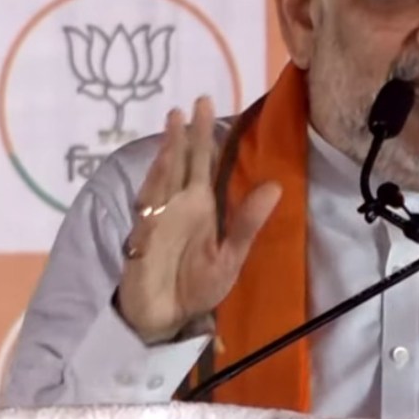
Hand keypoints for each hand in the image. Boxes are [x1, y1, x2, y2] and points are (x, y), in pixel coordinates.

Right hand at [117, 97, 281, 343]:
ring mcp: (159, 215)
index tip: (210, 107)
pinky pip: (149, 204)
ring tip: (177, 118)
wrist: (166, 318)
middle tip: (198, 100)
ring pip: (165, 174)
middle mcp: (179, 203)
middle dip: (190, 131)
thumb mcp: (231, 257)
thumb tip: (276, 186)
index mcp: (202, 205)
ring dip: (170, 147)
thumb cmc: (198, 285)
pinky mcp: (143, 233)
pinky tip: (162, 163)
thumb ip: (249, 223)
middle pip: (185, 160)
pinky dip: (155, 183)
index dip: (207, 136)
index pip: (205, 163)